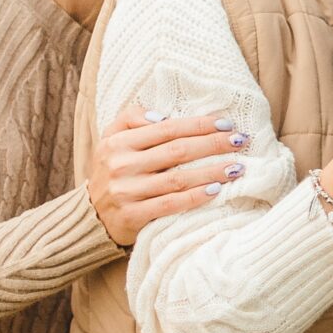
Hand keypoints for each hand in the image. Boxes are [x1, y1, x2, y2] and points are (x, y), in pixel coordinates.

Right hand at [87, 105, 248, 245]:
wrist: (91, 215)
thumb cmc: (112, 169)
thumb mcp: (112, 137)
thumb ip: (132, 118)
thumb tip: (162, 115)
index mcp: (118, 142)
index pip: (167, 128)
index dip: (199, 125)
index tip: (226, 124)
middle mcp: (121, 165)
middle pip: (176, 151)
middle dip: (213, 145)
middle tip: (240, 141)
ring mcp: (126, 192)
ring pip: (177, 178)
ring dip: (212, 171)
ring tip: (236, 167)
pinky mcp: (132, 216)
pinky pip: (171, 205)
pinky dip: (195, 197)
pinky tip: (216, 190)